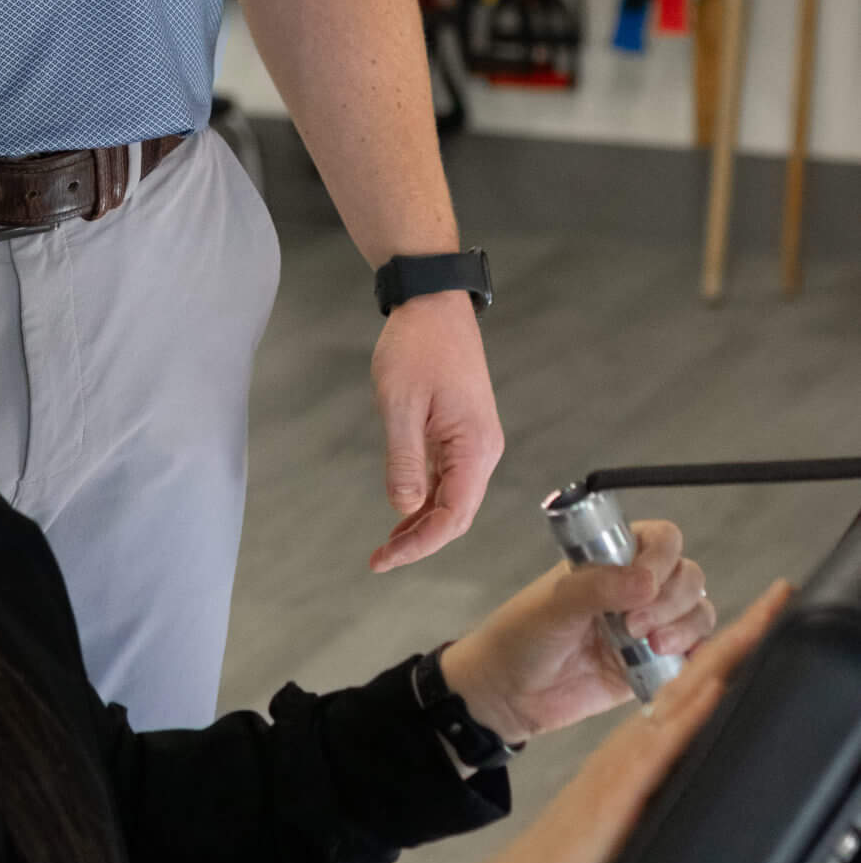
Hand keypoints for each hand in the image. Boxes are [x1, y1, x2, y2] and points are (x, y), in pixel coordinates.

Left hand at [368, 292, 502, 571]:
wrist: (432, 302)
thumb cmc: (417, 346)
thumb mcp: (400, 404)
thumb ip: (404, 461)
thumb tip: (403, 509)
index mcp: (474, 448)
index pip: (453, 517)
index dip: (419, 545)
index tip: (384, 560)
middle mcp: (482, 450)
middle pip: (456, 514)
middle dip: (420, 541)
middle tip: (379, 560)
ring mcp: (473, 441)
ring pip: (452, 498)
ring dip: (421, 523)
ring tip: (386, 545)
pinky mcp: (461, 431)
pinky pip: (447, 476)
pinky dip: (425, 498)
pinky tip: (403, 511)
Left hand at [440, 521, 716, 742]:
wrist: (509, 695)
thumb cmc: (520, 638)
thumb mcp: (554, 605)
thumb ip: (597, 588)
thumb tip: (646, 580)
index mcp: (608, 559)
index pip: (661, 539)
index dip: (662, 558)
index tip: (645, 584)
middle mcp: (633, 587)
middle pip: (686, 575)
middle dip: (673, 599)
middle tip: (637, 626)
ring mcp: (646, 625)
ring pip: (697, 611)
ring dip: (685, 627)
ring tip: (652, 646)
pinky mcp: (653, 664)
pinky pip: (693, 653)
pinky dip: (694, 655)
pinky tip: (671, 662)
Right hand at [452, 582, 791, 862]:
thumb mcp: (623, 818)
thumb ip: (654, 790)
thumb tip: (688, 781)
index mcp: (639, 750)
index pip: (694, 689)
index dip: (732, 652)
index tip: (768, 620)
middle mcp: (635, 744)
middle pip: (697, 677)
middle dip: (741, 635)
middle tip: (778, 598)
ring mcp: (628, 760)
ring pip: (684, 693)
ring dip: (724, 653)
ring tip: (762, 618)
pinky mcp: (622, 786)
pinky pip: (665, 736)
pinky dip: (693, 706)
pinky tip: (716, 682)